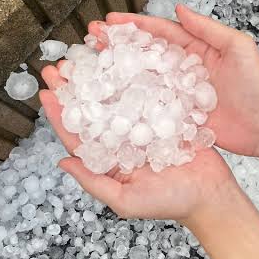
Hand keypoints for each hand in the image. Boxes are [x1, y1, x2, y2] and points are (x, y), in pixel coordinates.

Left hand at [40, 70, 235, 222]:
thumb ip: (94, 182)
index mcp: (110, 159)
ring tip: (87, 55)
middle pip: (94, 108)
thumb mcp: (126, 201)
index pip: (79, 134)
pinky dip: (136, 76)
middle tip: (62, 66)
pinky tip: (126, 58)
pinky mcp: (166, 114)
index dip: (61, 113)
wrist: (211, 194)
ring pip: (118, 96)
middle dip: (76, 87)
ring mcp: (145, 125)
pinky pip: (148, 93)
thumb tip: (62, 163)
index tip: (47, 91)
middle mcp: (124, 139)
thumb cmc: (170, 203)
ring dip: (102, 76)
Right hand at [88, 5, 258, 156]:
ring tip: (92, 63)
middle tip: (91, 38)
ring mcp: (176, 92)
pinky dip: (129, 101)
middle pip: (143, 52)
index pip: (159, 32)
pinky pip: (149, 105)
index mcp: (195, 48)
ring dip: (117, 70)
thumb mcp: (239, 48)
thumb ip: (210, 29)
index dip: (134, 25)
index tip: (110, 21)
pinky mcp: (175, 115)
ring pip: (141, 77)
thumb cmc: (257, 87)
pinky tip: (109, 98)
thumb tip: (180, 9)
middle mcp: (181, 68)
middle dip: (117, 44)